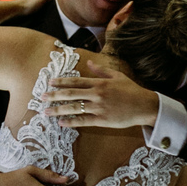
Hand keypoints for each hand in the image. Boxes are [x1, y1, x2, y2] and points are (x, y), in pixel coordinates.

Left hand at [42, 62, 159, 129]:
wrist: (145, 105)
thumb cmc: (132, 90)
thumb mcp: (117, 76)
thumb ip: (101, 70)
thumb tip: (89, 61)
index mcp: (99, 83)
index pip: (75, 81)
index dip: (61, 82)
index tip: (49, 82)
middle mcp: (96, 94)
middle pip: (70, 94)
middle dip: (54, 95)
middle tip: (41, 97)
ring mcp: (99, 107)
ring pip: (74, 108)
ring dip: (58, 110)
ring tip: (46, 111)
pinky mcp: (102, 120)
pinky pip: (83, 121)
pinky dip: (71, 122)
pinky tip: (61, 123)